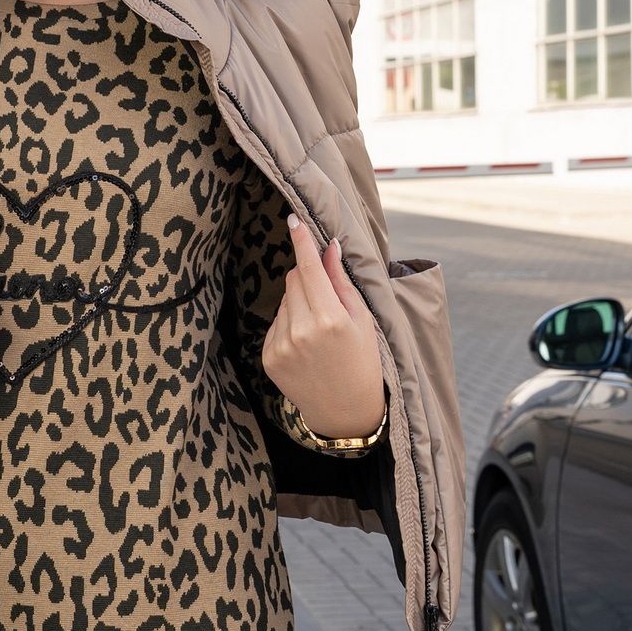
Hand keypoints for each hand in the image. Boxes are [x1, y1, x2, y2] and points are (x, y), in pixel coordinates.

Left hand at [261, 214, 386, 437]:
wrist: (345, 411)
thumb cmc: (362, 362)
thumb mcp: (362, 319)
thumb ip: (341, 282)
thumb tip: (328, 247)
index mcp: (329, 319)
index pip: (308, 269)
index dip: (301, 243)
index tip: (293, 220)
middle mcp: (301, 331)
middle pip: (293, 279)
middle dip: (307, 278)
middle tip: (327, 299)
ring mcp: (281, 346)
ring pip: (284, 300)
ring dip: (299, 303)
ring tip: (319, 331)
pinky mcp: (269, 357)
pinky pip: (276, 323)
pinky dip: (289, 324)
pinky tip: (306, 344)